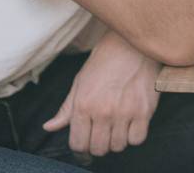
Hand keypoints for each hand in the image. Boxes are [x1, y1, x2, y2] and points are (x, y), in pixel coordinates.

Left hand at [42, 31, 161, 157]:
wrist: (132, 44)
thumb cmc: (104, 61)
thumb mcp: (80, 82)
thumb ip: (66, 109)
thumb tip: (49, 127)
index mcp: (83, 106)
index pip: (78, 144)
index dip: (82, 145)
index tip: (88, 138)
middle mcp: (103, 112)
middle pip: (98, 149)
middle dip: (99, 145)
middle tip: (103, 134)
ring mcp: (125, 112)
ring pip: (118, 146)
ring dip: (117, 140)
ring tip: (118, 126)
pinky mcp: (144, 110)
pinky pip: (137, 139)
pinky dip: (134, 135)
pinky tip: (132, 123)